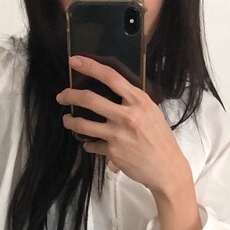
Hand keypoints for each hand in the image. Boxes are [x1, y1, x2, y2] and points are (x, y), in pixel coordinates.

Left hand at [56, 55, 190, 194]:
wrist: (167, 168)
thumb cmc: (161, 139)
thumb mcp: (152, 112)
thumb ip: (133, 102)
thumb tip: (114, 93)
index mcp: (138, 100)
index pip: (111, 77)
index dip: (90, 66)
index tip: (74, 61)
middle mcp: (126, 115)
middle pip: (89, 99)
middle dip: (69, 95)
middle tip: (61, 96)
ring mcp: (118, 134)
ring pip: (83, 124)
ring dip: (70, 121)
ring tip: (67, 120)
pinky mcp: (112, 152)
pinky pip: (92, 145)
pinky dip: (88, 145)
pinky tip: (89, 144)